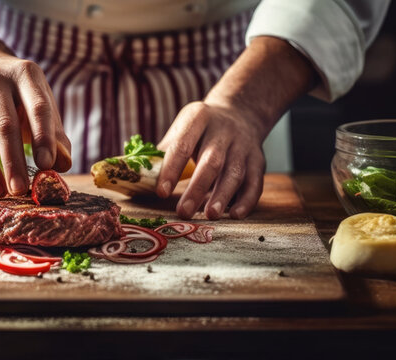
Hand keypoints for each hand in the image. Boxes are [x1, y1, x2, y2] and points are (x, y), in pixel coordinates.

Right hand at [0, 50, 70, 196]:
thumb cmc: (17, 93)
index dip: (43, 138)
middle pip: (4, 124)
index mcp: (25, 74)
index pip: (37, 108)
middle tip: (20, 190)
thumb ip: (55, 134)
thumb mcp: (39, 102)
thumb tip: (63, 165)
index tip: (47, 167)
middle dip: (13, 161)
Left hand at [155, 101, 266, 219]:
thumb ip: (164, 152)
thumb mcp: (182, 129)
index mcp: (199, 118)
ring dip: (223, 195)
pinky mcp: (258, 159)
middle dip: (197, 188)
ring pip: (235, 173)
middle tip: (184, 212)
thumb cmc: (200, 129)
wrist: (239, 113)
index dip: (171, 169)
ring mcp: (244, 145)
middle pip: (212, 162)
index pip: (183, 145)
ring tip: (210, 215)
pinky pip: (255, 182)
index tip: (161, 192)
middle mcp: (224, 131)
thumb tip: (137, 178)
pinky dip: (246, 199)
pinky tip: (235, 214)